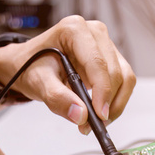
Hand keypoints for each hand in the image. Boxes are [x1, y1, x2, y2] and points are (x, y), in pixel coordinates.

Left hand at [0, 16, 136, 133]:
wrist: (29, 65)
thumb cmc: (31, 67)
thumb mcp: (38, 83)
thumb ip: (57, 98)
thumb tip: (80, 115)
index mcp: (74, 29)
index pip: (98, 63)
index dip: (102, 91)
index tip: (100, 115)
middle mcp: (94, 32)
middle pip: (116, 72)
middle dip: (107, 103)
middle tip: (92, 125)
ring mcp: (106, 45)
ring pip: (125, 78)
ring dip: (115, 104)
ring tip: (96, 122)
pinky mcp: (112, 59)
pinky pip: (124, 82)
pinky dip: (115, 101)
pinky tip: (99, 112)